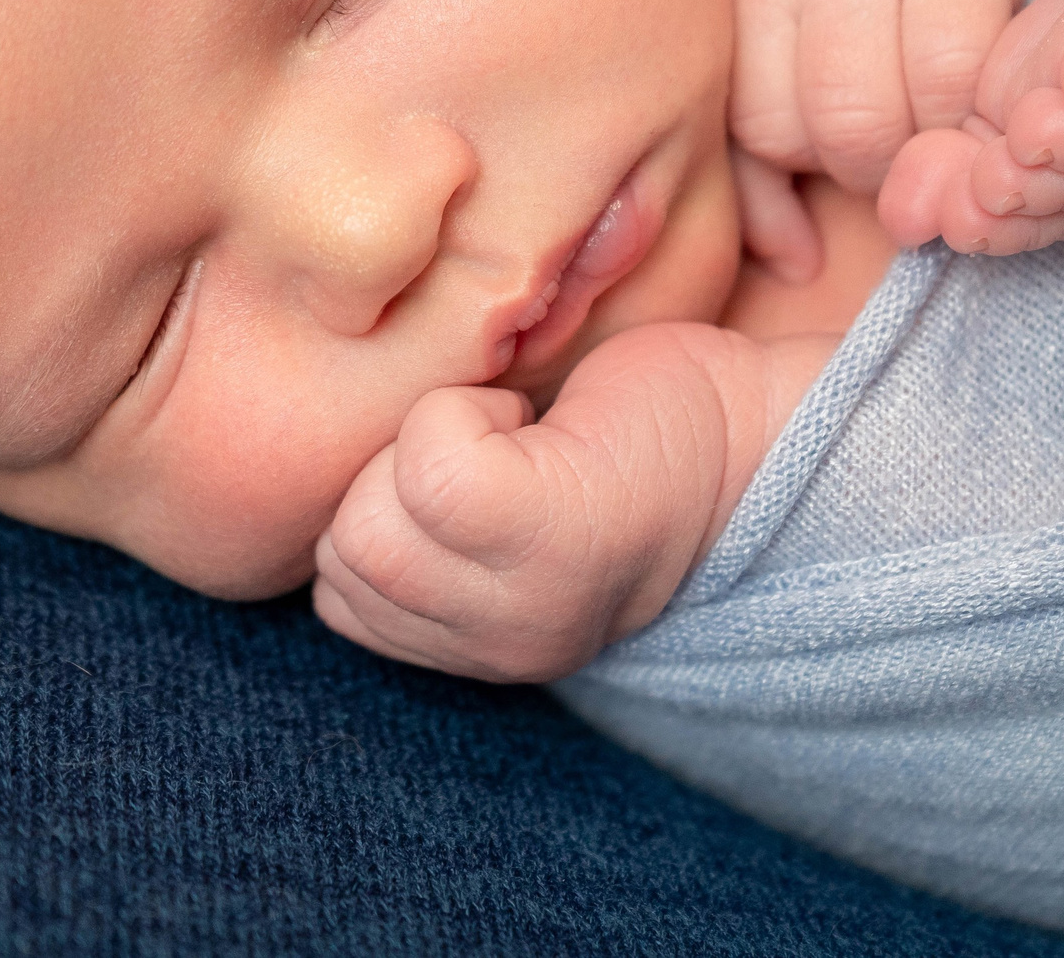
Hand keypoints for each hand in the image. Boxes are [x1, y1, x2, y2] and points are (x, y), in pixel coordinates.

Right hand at [312, 324, 821, 682]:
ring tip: (516, 438)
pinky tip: (533, 420)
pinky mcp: (549, 527)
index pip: (336, 597)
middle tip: (499, 450)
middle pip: (341, 557)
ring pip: (366, 515)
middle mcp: (497, 647)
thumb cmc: (626, 444)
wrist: (764, 437)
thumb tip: (299, 450)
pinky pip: (428, 460)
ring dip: (427, 440)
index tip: (470, 477)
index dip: (381, 504)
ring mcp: (521, 600)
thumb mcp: (498, 518)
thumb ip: (412, 527)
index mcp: (477, 649)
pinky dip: (462, 414)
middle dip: (396, 472)